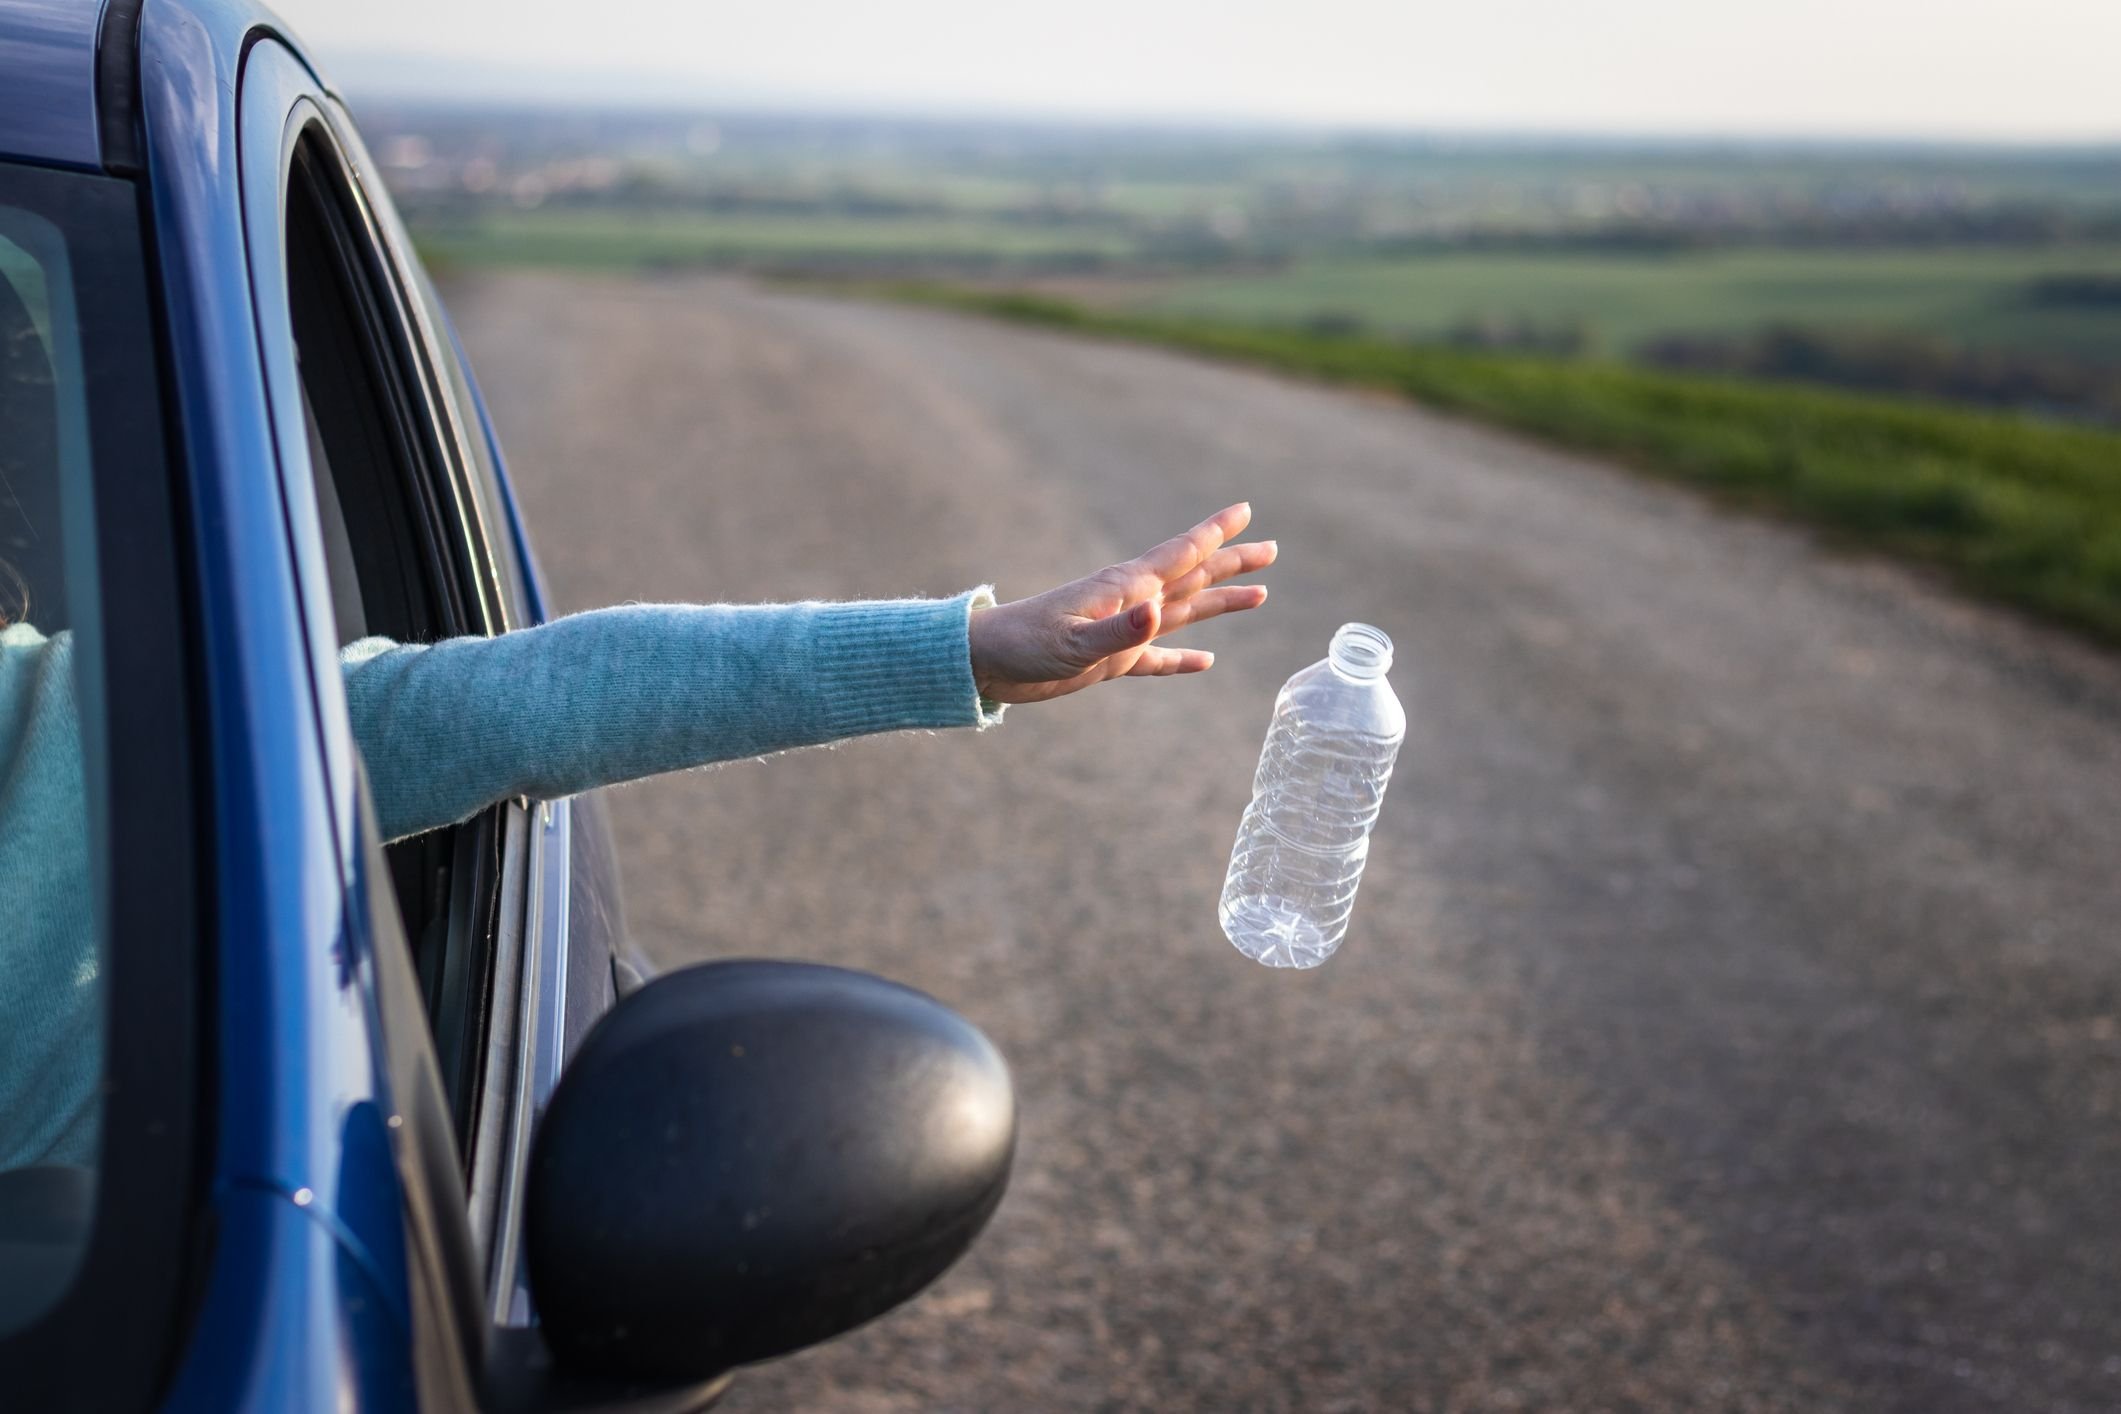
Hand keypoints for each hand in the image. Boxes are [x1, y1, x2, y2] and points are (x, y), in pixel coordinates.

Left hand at [967, 503, 1275, 705]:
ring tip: (1259, 594)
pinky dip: (1182, 659)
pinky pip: (1157, 658)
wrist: (984, 663)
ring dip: (1220, 603)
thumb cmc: (1023, 646)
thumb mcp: (1073, 643)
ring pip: (1185, 613)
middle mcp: (1130, 604)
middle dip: (1231, 562)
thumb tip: (1159, 613)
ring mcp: (1122, 632)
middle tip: (1271, 548)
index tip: (1245, 510)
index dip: (1215, 533)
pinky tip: (1207, 661)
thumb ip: (1118, 631)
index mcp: (1125, 589)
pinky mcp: (1110, 661)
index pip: (1180, 555)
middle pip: (1193, 577)